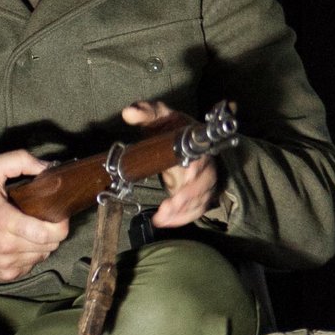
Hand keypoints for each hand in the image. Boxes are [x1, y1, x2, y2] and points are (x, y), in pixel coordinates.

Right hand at [0, 150, 68, 282]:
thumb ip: (19, 161)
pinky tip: (18, 241)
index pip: (47, 233)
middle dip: (52, 231)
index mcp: (3, 221)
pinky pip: (31, 264)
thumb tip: (46, 168)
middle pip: (50, 244)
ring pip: (43, 255)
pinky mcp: (4, 275)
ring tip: (28, 228)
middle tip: (41, 217)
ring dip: (41, 242)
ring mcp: (5, 264)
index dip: (60, 224)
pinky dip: (30, 253)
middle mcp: (5, 247)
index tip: (57, 213)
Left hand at [122, 100, 221, 227]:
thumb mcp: (160, 117)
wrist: (186, 141)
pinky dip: (182, 218)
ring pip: (200, 200)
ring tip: (162, 218)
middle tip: (169, 205)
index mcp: (196, 144)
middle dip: (187, 196)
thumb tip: (129, 112)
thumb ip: (146, 112)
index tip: (187, 174)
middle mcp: (205, 164)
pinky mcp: (198, 195)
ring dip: (182, 211)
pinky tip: (165, 222)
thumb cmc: (172, 128)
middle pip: (203, 183)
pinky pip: (196, 210)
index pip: (201, 156)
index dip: (196, 167)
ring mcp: (204, 182)